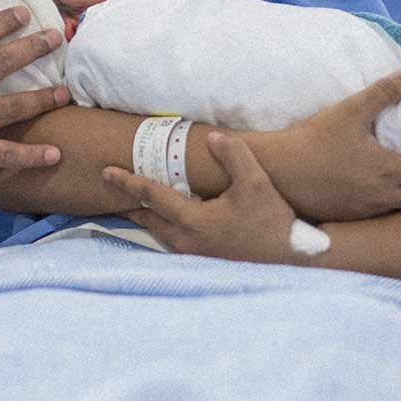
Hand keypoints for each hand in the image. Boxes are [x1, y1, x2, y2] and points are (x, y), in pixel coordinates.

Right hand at [0, 7, 69, 180]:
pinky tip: (54, 153)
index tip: (23, 14)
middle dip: (32, 48)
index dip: (2, 23)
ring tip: (64, 92)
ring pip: (12, 105)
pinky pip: (4, 153)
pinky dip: (30, 155)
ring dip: (42, 98)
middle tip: (56, 39)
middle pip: (2, 63)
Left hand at [103, 132, 301, 264]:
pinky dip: (162, 228)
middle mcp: (186, 242)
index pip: (151, 197)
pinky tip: (166, 221)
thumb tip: (212, 138)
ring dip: (145, 217)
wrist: (295, 259)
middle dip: (129, 204)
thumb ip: (233, 155)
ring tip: (133, 205)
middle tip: (110, 190)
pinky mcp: (203, 262)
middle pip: (147, 219)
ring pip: (159, 233)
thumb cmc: (274, 222)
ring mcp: (194, 255)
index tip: (105, 172)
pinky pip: (172, 242)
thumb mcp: (256, 183)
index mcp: (193, 222)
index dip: (127, 182)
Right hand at [253, 68, 400, 221]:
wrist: (278, 172)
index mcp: (389, 169)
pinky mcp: (351, 215)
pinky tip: (396, 199)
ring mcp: (367, 209)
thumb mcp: (348, 111)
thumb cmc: (313, 140)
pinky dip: (400, 206)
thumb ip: (382, 93)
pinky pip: (385, 214)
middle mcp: (384, 194)